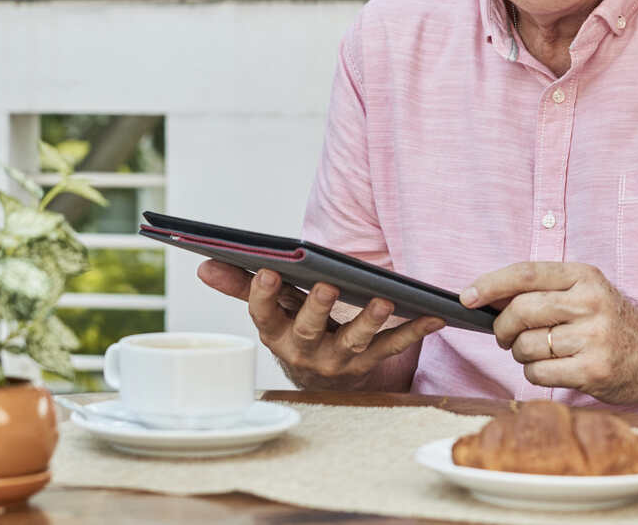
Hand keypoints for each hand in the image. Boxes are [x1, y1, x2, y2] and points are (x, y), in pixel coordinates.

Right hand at [197, 259, 444, 389]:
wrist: (320, 375)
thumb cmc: (293, 325)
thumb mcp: (268, 306)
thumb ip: (239, 284)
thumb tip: (203, 264)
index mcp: (275, 331)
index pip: (263, 312)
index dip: (262, 294)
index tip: (268, 271)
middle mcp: (304, 350)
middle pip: (309, 329)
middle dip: (318, 309)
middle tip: (328, 286)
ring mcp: (338, 360)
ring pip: (353, 342)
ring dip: (369, 321)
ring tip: (383, 299)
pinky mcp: (370, 364)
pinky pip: (393, 347)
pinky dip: (415, 331)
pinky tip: (434, 315)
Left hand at [462, 262, 637, 402]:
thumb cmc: (612, 323)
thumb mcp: (585, 292)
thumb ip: (543, 291)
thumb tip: (485, 299)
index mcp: (584, 276)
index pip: (526, 274)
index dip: (490, 284)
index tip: (467, 296)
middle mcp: (590, 303)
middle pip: (520, 311)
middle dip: (501, 327)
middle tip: (503, 336)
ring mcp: (594, 338)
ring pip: (526, 345)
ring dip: (519, 353)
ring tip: (537, 352)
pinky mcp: (594, 371)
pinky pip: (538, 373)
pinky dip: (534, 373)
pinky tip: (551, 368)